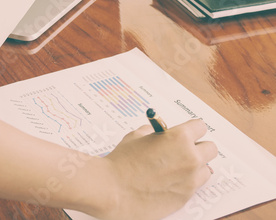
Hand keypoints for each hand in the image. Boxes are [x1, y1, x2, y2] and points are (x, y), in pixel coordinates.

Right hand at [93, 119, 217, 219]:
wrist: (113, 189)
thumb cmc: (122, 162)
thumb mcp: (136, 137)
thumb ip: (153, 133)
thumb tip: (158, 134)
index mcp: (179, 138)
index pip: (200, 127)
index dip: (191, 129)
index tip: (186, 133)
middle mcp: (190, 157)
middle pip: (210, 148)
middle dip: (198, 147)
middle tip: (183, 150)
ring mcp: (190, 179)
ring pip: (206, 169)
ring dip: (195, 167)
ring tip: (176, 168)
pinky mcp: (186, 197)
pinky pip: (194, 186)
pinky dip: (186, 182)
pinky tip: (169, 181)